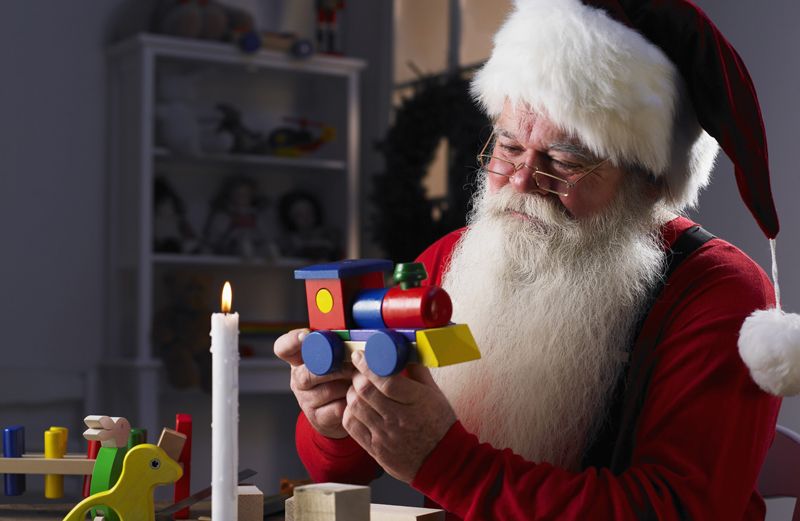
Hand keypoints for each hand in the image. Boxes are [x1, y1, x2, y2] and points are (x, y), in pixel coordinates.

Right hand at [274, 328, 354, 438]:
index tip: (306, 334)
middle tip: (352, 365)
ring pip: (326, 391)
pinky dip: (350, 402)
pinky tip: (356, 396)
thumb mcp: (336, 356)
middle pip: (305, 375)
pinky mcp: (318, 418)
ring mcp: (305, 400)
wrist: (341, 410)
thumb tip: (356, 336)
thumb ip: (338, 345)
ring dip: (346, 385)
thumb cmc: (340, 376)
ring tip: (359, 380)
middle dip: (333, 369)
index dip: (292, 341)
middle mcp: (297, 379)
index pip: (284, 348)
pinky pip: (337, 408)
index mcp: (299, 359)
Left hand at [343, 350, 456, 482]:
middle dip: (357, 376)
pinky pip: (351, 426)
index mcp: (417, 401)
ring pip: (355, 407)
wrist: (443, 462)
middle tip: (360, 372)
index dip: (368, 365)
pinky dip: (349, 412)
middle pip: (365, 391)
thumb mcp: (435, 394)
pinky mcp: (375, 449)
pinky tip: (357, 408)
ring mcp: (385, 436)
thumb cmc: (440, 426)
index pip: (385, 380)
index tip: (361, 356)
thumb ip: (417, 372)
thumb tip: (402, 353)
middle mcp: (399, 419)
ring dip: (352, 393)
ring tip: (358, 390)